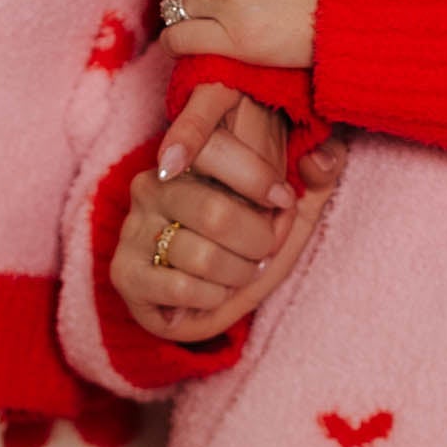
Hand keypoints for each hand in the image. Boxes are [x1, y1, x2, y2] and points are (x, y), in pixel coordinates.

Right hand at [113, 83, 347, 344]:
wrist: (210, 300)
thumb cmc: (250, 243)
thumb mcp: (293, 207)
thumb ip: (318, 175)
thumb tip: (321, 159)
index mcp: (190, 157)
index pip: (211, 146)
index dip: (257, 178)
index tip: (282, 200)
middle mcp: (153, 184)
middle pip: (215, 214)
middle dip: (256, 243)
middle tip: (263, 252)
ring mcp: (134, 228)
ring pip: (201, 257)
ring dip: (237, 274)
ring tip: (239, 274)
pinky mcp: (125, 271)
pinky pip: (178, 287)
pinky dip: (210, 298)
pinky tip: (212, 293)